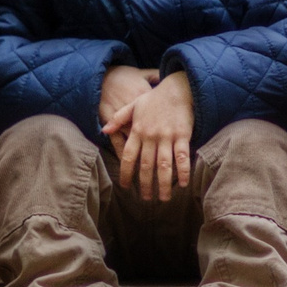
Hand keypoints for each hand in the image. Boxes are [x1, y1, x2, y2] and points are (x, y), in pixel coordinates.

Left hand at [105, 71, 193, 202]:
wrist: (178, 88)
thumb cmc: (155, 98)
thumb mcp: (133, 105)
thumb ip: (118, 119)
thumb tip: (104, 130)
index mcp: (137, 131)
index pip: (128, 157)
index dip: (126, 174)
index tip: (126, 187)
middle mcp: (151, 136)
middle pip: (146, 166)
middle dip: (145, 185)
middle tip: (146, 199)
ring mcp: (167, 137)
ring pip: (163, 165)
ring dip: (163, 184)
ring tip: (164, 198)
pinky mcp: (182, 135)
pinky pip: (181, 157)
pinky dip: (182, 171)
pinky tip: (182, 184)